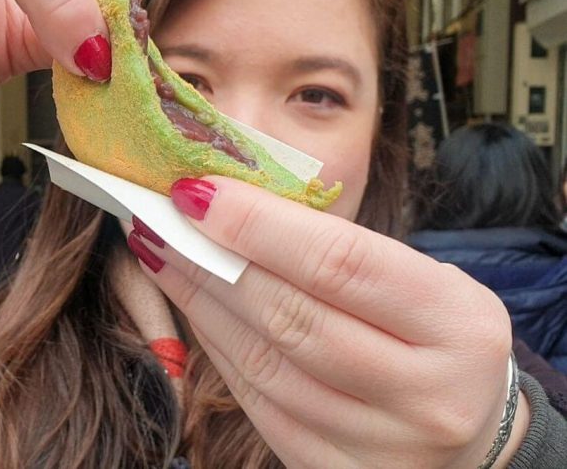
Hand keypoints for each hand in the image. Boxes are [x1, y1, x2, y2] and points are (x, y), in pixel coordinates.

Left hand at [130, 177, 526, 467]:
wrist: (475, 434)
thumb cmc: (437, 339)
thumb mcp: (422, 283)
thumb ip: (342, 253)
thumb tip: (233, 208)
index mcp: (457, 326)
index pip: (339, 262)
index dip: (256, 224)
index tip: (196, 191)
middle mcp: (425, 395)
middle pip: (290, 316)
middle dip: (212, 260)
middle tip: (160, 219)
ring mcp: (380, 446)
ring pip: (263, 364)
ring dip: (200, 303)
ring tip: (163, 255)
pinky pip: (258, 404)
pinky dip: (218, 349)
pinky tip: (195, 309)